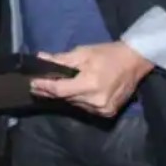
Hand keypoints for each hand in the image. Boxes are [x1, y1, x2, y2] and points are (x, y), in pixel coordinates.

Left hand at [29, 41, 153, 117]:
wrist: (134, 62)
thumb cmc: (107, 54)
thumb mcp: (83, 53)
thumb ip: (61, 59)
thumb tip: (41, 58)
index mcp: (90, 84)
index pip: (60, 90)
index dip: (44, 87)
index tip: (31, 83)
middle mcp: (96, 101)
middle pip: (66, 98)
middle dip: (50, 91)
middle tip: (37, 85)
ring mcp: (103, 110)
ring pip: (74, 104)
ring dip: (63, 96)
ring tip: (50, 87)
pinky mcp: (108, 113)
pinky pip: (85, 107)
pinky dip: (77, 99)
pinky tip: (71, 92)